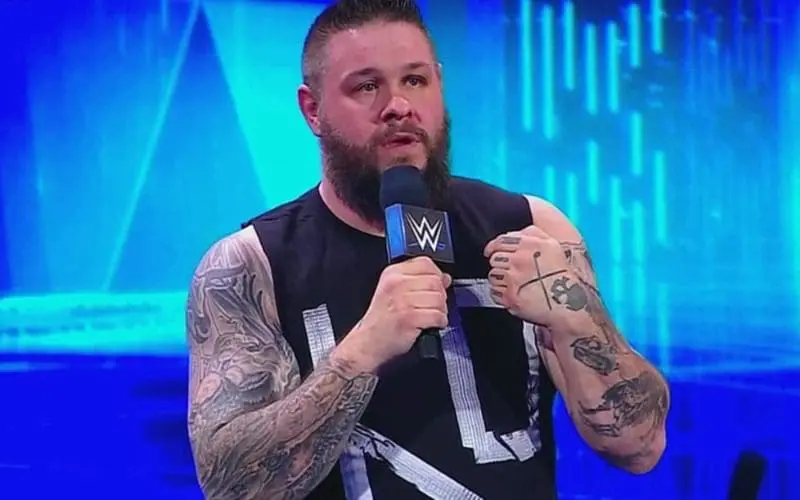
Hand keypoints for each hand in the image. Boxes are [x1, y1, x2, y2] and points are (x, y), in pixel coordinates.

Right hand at [335, 257, 450, 373]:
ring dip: (441, 310)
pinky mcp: (409, 318)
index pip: (425, 263)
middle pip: (435, 281)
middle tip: (433, 305)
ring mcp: (402, 301)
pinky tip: (430, 324)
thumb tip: (444, 277)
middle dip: (440, 295)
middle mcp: (396, 284)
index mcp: (392, 274)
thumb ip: (417, 280)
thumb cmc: (381, 320)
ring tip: (431, 315)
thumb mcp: (392, 291)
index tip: (437, 284)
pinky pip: (437, 315)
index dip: (436, 274)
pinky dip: (439, 322)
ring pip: (439, 299)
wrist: (368, 343)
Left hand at [484, 226, 588, 326]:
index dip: (494, 247)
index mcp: (530, 244)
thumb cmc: (562, 276)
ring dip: (500, 280)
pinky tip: (516, 294)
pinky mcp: (510, 296)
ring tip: (517, 284)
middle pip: (494, 258)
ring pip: (493, 275)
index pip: (500, 241)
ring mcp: (514, 278)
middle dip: (500, 264)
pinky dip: (501, 294)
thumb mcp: (552, 246)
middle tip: (512, 272)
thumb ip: (532, 233)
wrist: (570, 305)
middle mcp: (520, 259)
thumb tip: (512, 233)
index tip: (492, 251)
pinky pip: (494, 292)